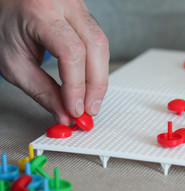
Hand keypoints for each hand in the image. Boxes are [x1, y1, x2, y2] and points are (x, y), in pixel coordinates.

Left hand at [0, 0, 108, 124]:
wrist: (11, 3)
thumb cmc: (7, 24)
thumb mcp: (14, 62)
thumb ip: (41, 90)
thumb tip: (64, 113)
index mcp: (40, 12)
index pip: (71, 51)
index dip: (77, 85)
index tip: (74, 109)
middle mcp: (65, 5)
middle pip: (96, 47)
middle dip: (96, 85)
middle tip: (89, 110)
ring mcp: (79, 8)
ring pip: (103, 46)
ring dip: (99, 79)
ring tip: (90, 101)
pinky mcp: (86, 16)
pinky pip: (100, 44)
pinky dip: (97, 68)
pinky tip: (91, 84)